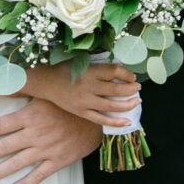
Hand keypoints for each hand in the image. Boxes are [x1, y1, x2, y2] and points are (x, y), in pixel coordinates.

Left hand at [0, 98, 101, 183]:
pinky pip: (39, 175)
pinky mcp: (59, 160)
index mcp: (30, 116)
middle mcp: (35, 134)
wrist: (99, 115)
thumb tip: (2, 83)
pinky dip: (25, 183)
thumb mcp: (46, 93)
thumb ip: (24, 91)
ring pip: (17, 163)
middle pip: (3, 146)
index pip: (0, 126)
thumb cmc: (70, 101)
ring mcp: (46, 149)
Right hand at [26, 59, 140, 130]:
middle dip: (131, 89)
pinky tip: (127, 121)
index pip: (115, 71)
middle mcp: (89, 86)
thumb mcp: (82, 61)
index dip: (127, 74)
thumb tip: (121, 72)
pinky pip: (101, 119)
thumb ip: (100, 67)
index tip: (132, 76)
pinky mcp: (82, 112)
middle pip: (116, 89)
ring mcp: (85, 101)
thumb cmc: (65, 69)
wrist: (46, 82)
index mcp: (90, 71)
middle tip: (138, 87)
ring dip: (128, 104)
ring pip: (112, 106)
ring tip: (137, 101)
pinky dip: (116, 121)